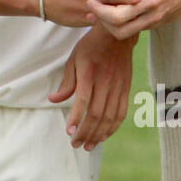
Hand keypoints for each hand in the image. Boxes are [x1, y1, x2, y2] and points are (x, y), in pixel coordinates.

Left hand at [49, 24, 136, 149]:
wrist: (118, 35)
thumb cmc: (92, 46)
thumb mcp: (74, 58)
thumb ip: (67, 81)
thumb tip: (54, 100)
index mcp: (90, 72)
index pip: (84, 100)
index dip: (76, 117)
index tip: (69, 132)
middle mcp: (106, 81)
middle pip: (97, 113)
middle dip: (86, 132)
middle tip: (76, 144)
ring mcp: (118, 86)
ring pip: (110, 117)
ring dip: (99, 134)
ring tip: (89, 145)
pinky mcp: (126, 89)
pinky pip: (121, 112)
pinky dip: (113, 127)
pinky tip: (104, 135)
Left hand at [90, 0, 180, 39]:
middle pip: (113, 13)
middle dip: (98, 9)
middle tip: (91, 3)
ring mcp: (151, 13)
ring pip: (119, 27)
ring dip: (104, 23)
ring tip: (99, 14)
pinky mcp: (154, 22)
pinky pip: (129, 31)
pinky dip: (115, 28)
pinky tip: (111, 20)